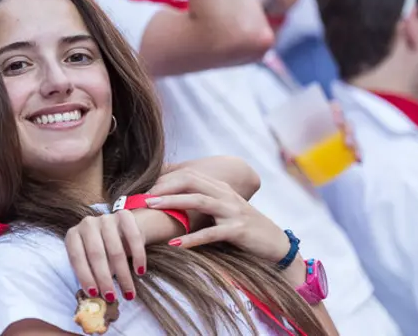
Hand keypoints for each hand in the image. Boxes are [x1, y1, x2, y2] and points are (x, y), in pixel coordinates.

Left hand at [65, 212, 146, 302]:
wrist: (121, 229)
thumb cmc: (102, 251)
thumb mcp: (91, 261)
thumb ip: (92, 274)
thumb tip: (97, 296)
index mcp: (73, 235)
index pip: (76, 257)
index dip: (84, 276)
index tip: (94, 293)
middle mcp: (87, 224)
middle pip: (96, 254)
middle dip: (104, 279)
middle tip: (111, 297)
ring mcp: (105, 218)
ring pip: (115, 250)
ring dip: (123, 275)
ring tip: (128, 293)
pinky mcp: (124, 216)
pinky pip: (133, 238)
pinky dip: (138, 256)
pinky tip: (140, 271)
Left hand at [143, 170, 290, 263]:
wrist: (275, 244)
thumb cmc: (242, 227)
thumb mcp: (222, 209)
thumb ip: (202, 200)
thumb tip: (171, 198)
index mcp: (220, 187)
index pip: (189, 174)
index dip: (165, 178)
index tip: (144, 187)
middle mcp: (226, 195)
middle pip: (191, 181)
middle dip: (164, 185)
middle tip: (142, 195)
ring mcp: (232, 211)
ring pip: (199, 201)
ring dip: (173, 202)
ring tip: (152, 206)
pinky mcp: (238, 230)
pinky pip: (211, 233)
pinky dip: (192, 238)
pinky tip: (175, 243)